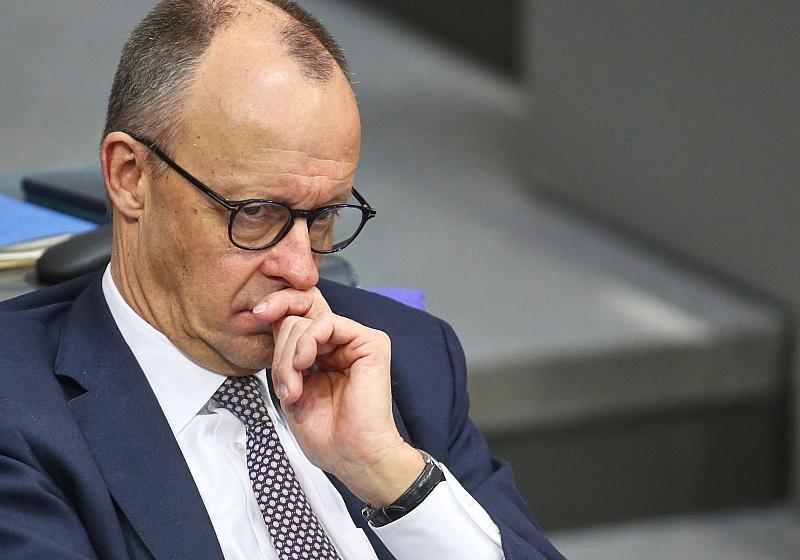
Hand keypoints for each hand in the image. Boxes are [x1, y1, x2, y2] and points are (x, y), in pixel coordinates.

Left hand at [253, 288, 424, 506]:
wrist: (353, 456)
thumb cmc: (326, 435)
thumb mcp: (290, 389)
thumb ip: (284, 356)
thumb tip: (272, 321)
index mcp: (322, 355)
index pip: (293, 321)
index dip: (274, 314)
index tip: (255, 316)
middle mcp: (340, 345)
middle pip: (295, 322)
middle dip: (280, 355)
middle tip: (285, 389)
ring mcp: (355, 342)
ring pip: (306, 322)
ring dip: (290, 356)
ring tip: (294, 387)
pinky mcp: (370, 342)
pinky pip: (327, 322)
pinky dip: (308, 341)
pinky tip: (304, 364)